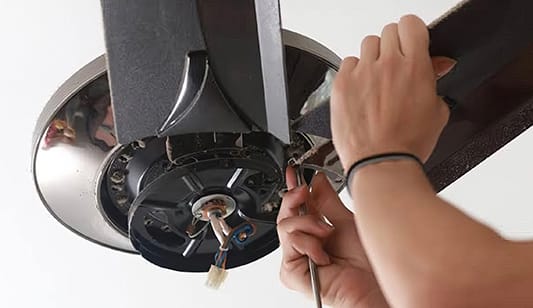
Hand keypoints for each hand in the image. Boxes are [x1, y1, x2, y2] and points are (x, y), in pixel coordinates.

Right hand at [277, 167, 387, 307]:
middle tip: (303, 191)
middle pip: (286, 214)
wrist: (374, 289)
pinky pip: (290, 244)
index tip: (293, 171)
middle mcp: (304, 245)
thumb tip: (315, 180)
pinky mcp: (291, 273)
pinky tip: (323, 254)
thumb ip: (327, 202)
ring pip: (285, 226)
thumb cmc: (369, 265)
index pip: (298, 207)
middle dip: (296, 200)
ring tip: (327, 233)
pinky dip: (308, 243)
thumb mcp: (347, 222)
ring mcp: (297, 259)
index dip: (293, 188)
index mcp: (315, 233)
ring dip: (308, 225)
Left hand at [330, 15, 455, 169]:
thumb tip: (437, 66)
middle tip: (394, 65)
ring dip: (373, 57)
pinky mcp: (342, 84)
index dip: (411, 32)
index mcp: (414, 67)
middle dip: (394, 46)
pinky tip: (360, 91)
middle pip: (388, 32)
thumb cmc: (407, 144)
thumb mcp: (436, 111)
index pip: (411, 24)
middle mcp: (387, 65)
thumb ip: (434, 81)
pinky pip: (348, 63)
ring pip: (367, 45)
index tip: (410, 41)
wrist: (380, 163)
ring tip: (376, 80)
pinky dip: (354, 73)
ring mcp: (362, 74)